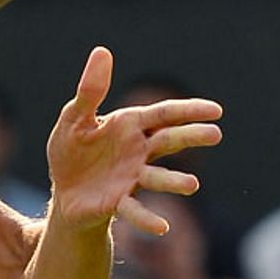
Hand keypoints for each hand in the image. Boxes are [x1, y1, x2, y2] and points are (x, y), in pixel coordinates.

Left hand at [48, 46, 222, 235]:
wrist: (64, 191)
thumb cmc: (72, 151)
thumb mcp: (75, 117)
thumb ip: (90, 90)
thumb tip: (103, 51)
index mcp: (130, 126)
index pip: (164, 115)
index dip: (188, 111)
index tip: (216, 110)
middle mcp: (138, 152)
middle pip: (168, 141)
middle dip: (190, 137)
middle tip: (215, 134)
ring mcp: (131, 178)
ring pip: (156, 177)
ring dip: (174, 181)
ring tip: (192, 184)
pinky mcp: (118, 202)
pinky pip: (134, 210)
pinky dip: (148, 218)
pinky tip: (162, 226)